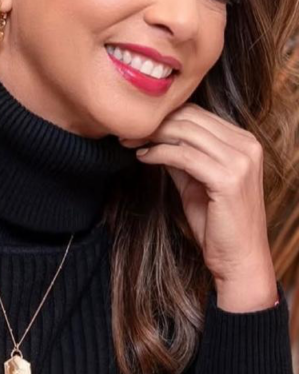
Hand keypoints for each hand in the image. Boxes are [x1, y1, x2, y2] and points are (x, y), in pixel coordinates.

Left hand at [119, 104, 274, 291]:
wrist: (239, 259)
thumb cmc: (218, 224)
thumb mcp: (196, 182)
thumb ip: (183, 157)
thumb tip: (156, 138)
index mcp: (244, 142)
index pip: (198, 114)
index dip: (164, 116)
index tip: (136, 127)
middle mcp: (247, 145)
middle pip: (191, 118)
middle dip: (154, 124)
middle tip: (126, 134)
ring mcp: (241, 161)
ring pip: (186, 133)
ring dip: (152, 136)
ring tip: (130, 144)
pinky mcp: (228, 178)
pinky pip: (184, 156)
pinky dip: (159, 153)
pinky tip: (143, 158)